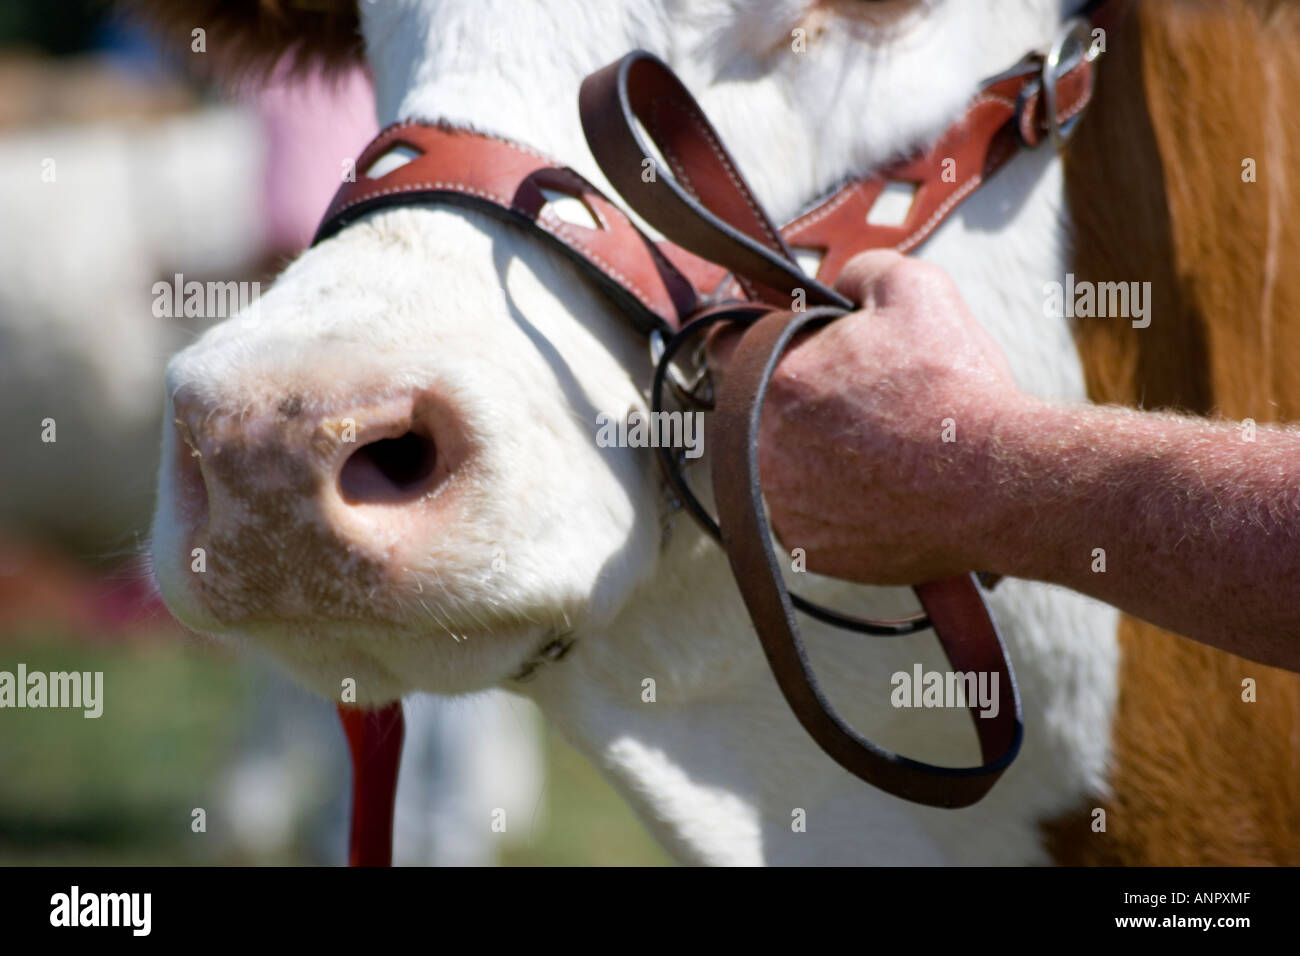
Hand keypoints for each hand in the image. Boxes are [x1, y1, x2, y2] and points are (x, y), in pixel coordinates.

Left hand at [708, 249, 1035, 584]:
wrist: (998, 484)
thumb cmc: (954, 389)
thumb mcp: (913, 288)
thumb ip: (858, 273)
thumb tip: (840, 285)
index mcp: (771, 380)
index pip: (725, 346)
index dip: (753, 335)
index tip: (777, 341)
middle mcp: (761, 449)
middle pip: (753, 410)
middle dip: (792, 398)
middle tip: (850, 398)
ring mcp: (783, 505)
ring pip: (779, 466)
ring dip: (810, 452)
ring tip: (873, 445)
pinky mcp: (810, 548)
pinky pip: (806, 515)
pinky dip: (833, 501)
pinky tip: (878, 486)